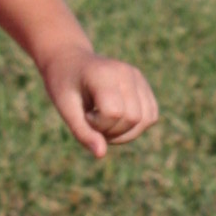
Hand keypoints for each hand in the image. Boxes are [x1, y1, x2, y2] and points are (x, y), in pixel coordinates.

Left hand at [43, 50, 158, 160]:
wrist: (71, 60)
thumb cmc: (64, 85)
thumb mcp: (65, 109)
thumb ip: (82, 132)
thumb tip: (101, 154)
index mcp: (104, 74)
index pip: (115, 112)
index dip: (99, 124)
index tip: (85, 116)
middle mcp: (126, 73)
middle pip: (133, 118)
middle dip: (112, 131)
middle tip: (93, 121)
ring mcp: (138, 77)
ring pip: (147, 119)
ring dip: (126, 132)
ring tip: (104, 122)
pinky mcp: (143, 84)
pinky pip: (151, 115)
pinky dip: (136, 126)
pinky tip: (116, 119)